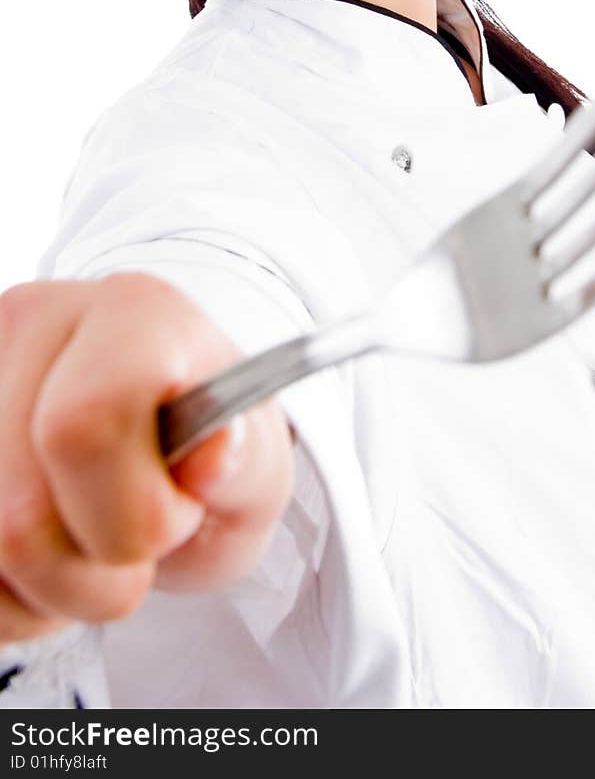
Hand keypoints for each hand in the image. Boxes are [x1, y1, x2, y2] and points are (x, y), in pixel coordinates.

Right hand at [0, 272, 295, 644]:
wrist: (166, 440)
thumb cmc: (208, 454)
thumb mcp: (255, 473)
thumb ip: (246, 467)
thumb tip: (214, 453)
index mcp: (137, 316)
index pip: (86, 423)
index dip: (133, 508)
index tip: (178, 511)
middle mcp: (42, 321)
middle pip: (20, 516)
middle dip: (92, 570)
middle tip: (136, 538)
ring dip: (44, 587)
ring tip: (89, 541)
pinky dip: (8, 592)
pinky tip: (48, 548)